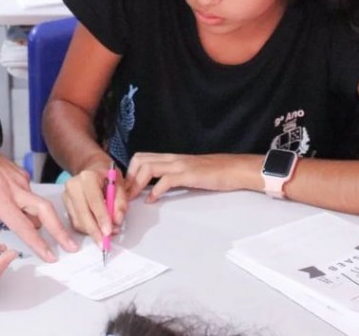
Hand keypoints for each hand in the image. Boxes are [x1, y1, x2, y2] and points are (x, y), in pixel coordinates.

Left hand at [0, 133, 77, 260]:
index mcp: (1, 200)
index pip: (24, 227)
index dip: (39, 244)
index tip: (50, 255)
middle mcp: (16, 190)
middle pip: (45, 211)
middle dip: (60, 230)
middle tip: (71, 246)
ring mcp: (21, 181)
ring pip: (38, 203)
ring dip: (42, 219)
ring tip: (38, 229)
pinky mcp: (21, 175)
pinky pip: (29, 194)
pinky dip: (27, 205)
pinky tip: (17, 207)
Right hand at [61, 162, 128, 246]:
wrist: (92, 170)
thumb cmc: (107, 176)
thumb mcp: (120, 184)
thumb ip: (121, 202)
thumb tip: (117, 220)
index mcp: (88, 177)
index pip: (94, 200)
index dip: (101, 217)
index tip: (108, 231)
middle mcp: (73, 185)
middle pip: (83, 213)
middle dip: (95, 230)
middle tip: (106, 242)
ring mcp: (67, 195)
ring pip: (78, 221)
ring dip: (93, 232)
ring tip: (106, 234)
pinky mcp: (66, 205)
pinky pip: (76, 222)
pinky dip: (87, 230)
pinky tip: (97, 229)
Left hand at [125, 152, 252, 200]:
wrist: (234, 169)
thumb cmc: (213, 172)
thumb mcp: (187, 172)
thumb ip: (171, 176)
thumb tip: (155, 188)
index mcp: (170, 158)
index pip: (141, 158)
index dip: (129, 172)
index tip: (124, 188)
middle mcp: (172, 159)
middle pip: (139, 159)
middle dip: (128, 177)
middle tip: (124, 194)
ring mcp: (180, 165)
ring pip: (148, 167)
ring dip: (136, 184)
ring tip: (132, 198)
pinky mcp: (188, 174)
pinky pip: (166, 180)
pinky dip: (155, 191)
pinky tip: (152, 200)